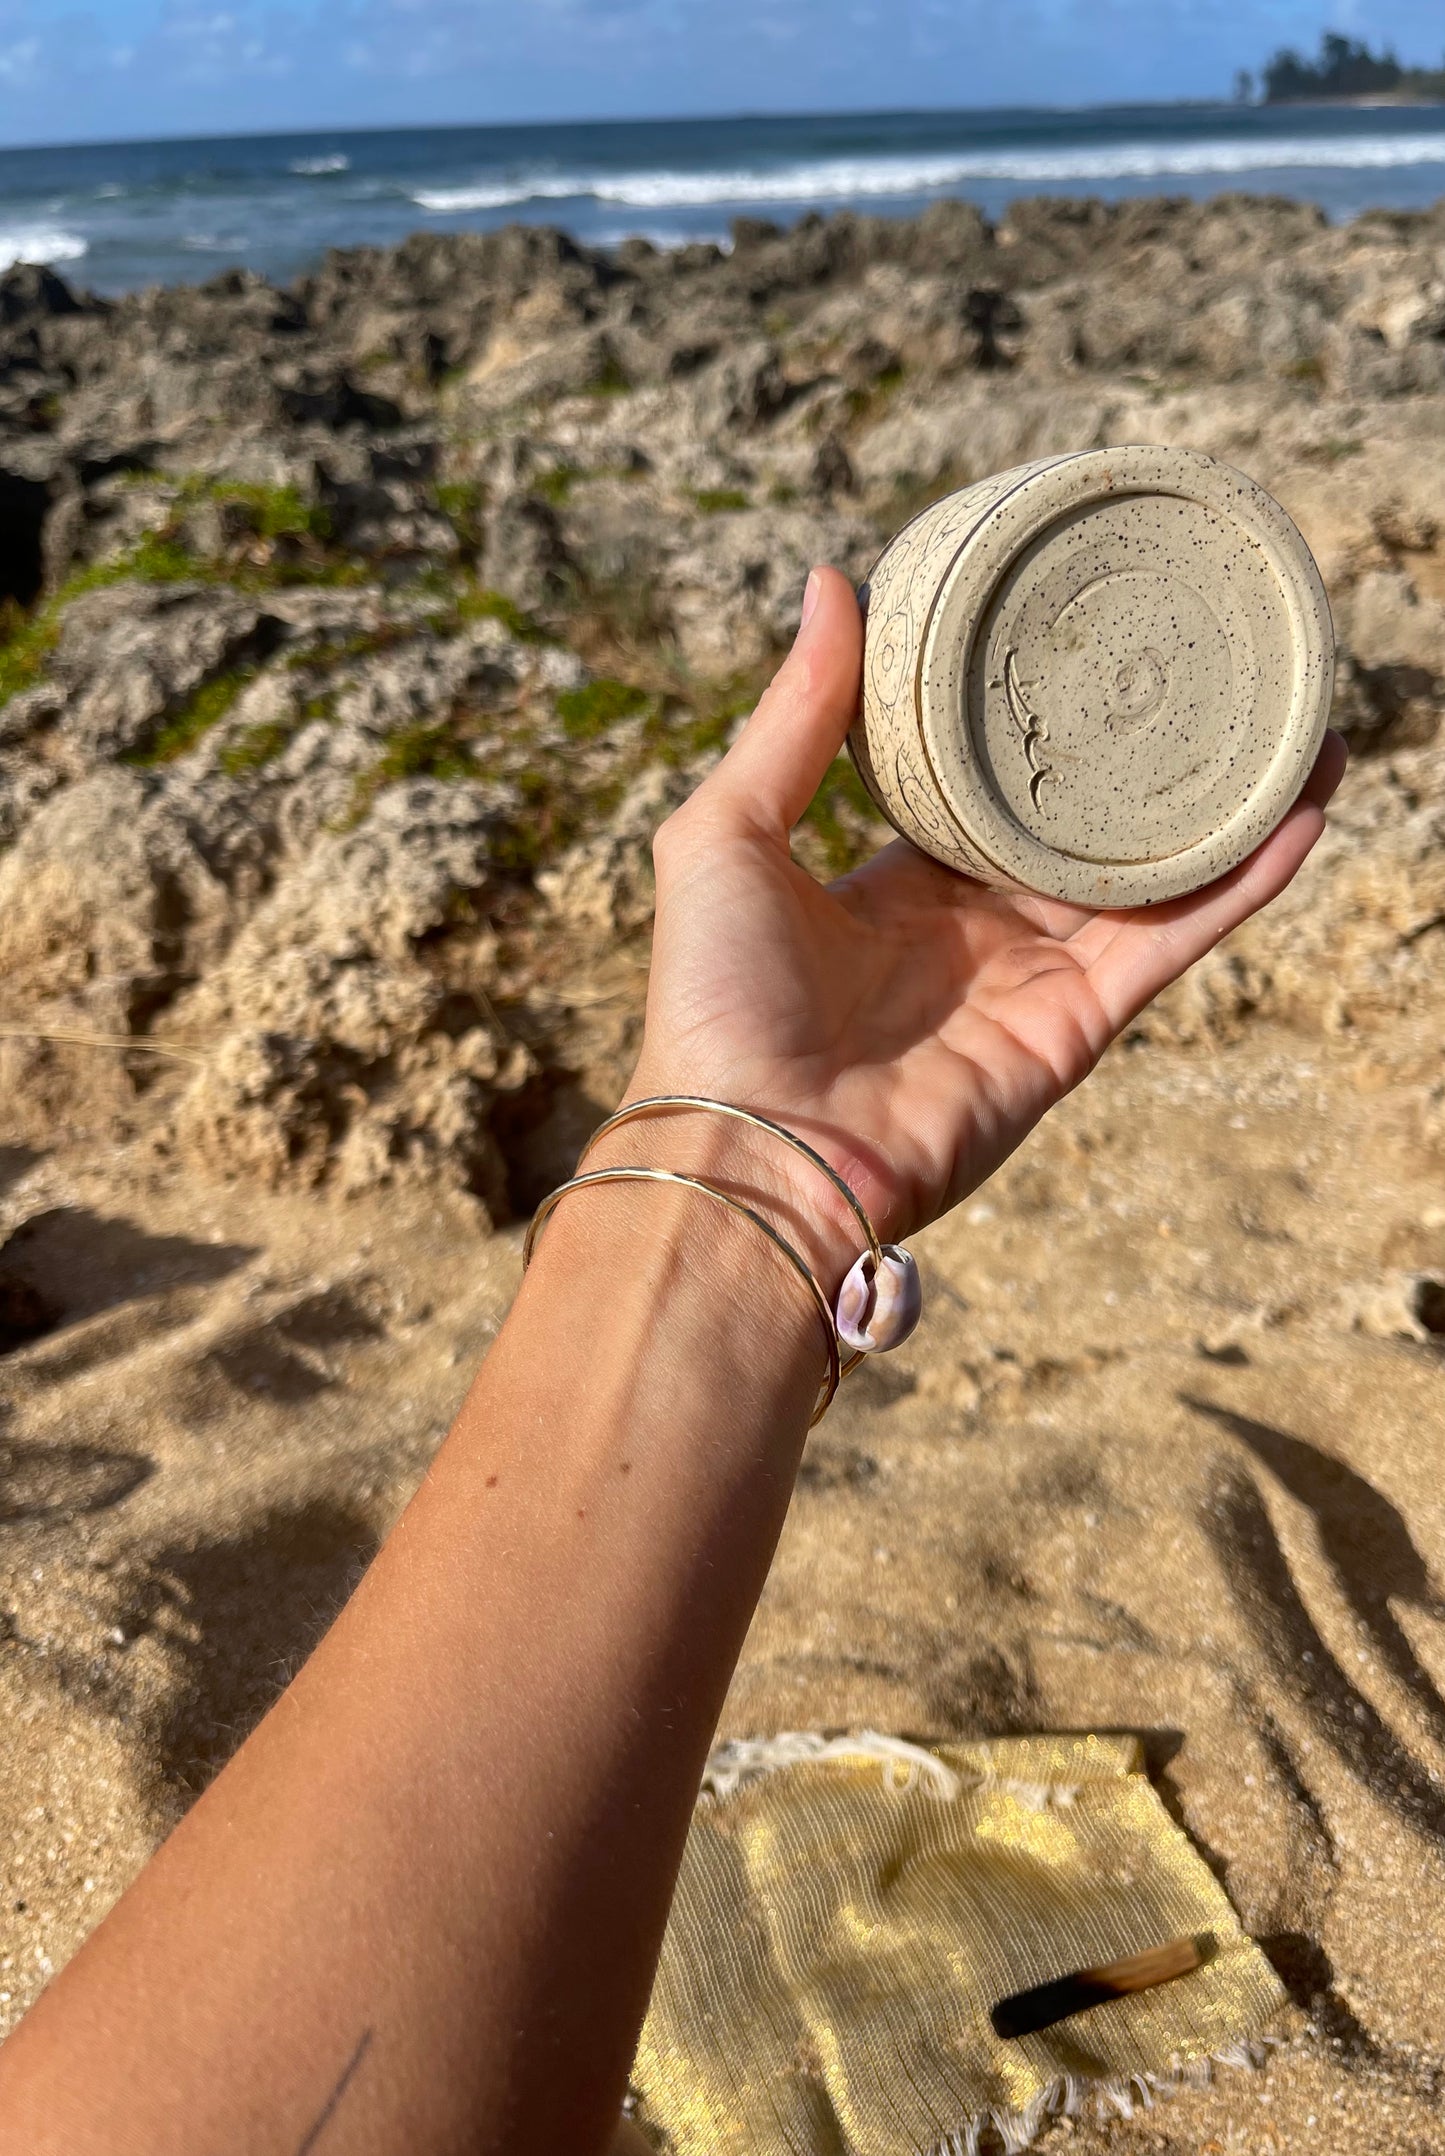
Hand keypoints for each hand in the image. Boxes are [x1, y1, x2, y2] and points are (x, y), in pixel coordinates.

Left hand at [631, 567, 1345, 1263]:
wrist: (755, 1147)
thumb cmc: (716, 998)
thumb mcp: (728, 831)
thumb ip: (792, 718)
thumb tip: (829, 580)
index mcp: (895, 887)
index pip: (983, 792)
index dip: (1032, 730)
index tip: (1082, 649)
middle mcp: (976, 932)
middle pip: (1083, 831)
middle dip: (1147, 765)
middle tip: (1213, 676)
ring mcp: (1034, 979)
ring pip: (1150, 877)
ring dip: (1225, 807)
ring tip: (1296, 726)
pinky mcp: (1078, 1023)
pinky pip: (1172, 938)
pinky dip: (1241, 878)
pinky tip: (1300, 805)